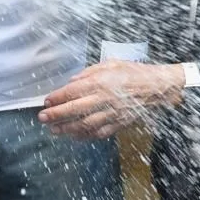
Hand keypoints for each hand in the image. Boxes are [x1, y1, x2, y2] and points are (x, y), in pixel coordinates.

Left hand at [39, 61, 184, 138]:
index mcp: (102, 82)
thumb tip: (72, 81)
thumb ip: (89, 72)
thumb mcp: (111, 63)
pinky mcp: (119, 124)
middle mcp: (105, 99)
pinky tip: (74, 136)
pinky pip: (99, 133)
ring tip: (54, 130)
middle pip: (76, 110)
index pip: (74, 91)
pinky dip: (85, 136)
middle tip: (42, 118)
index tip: (46, 102)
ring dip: (67, 129)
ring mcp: (112, 114)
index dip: (58, 97)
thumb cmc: (133, 72)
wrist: (157, 88)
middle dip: (56, 115)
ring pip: (85, 125)